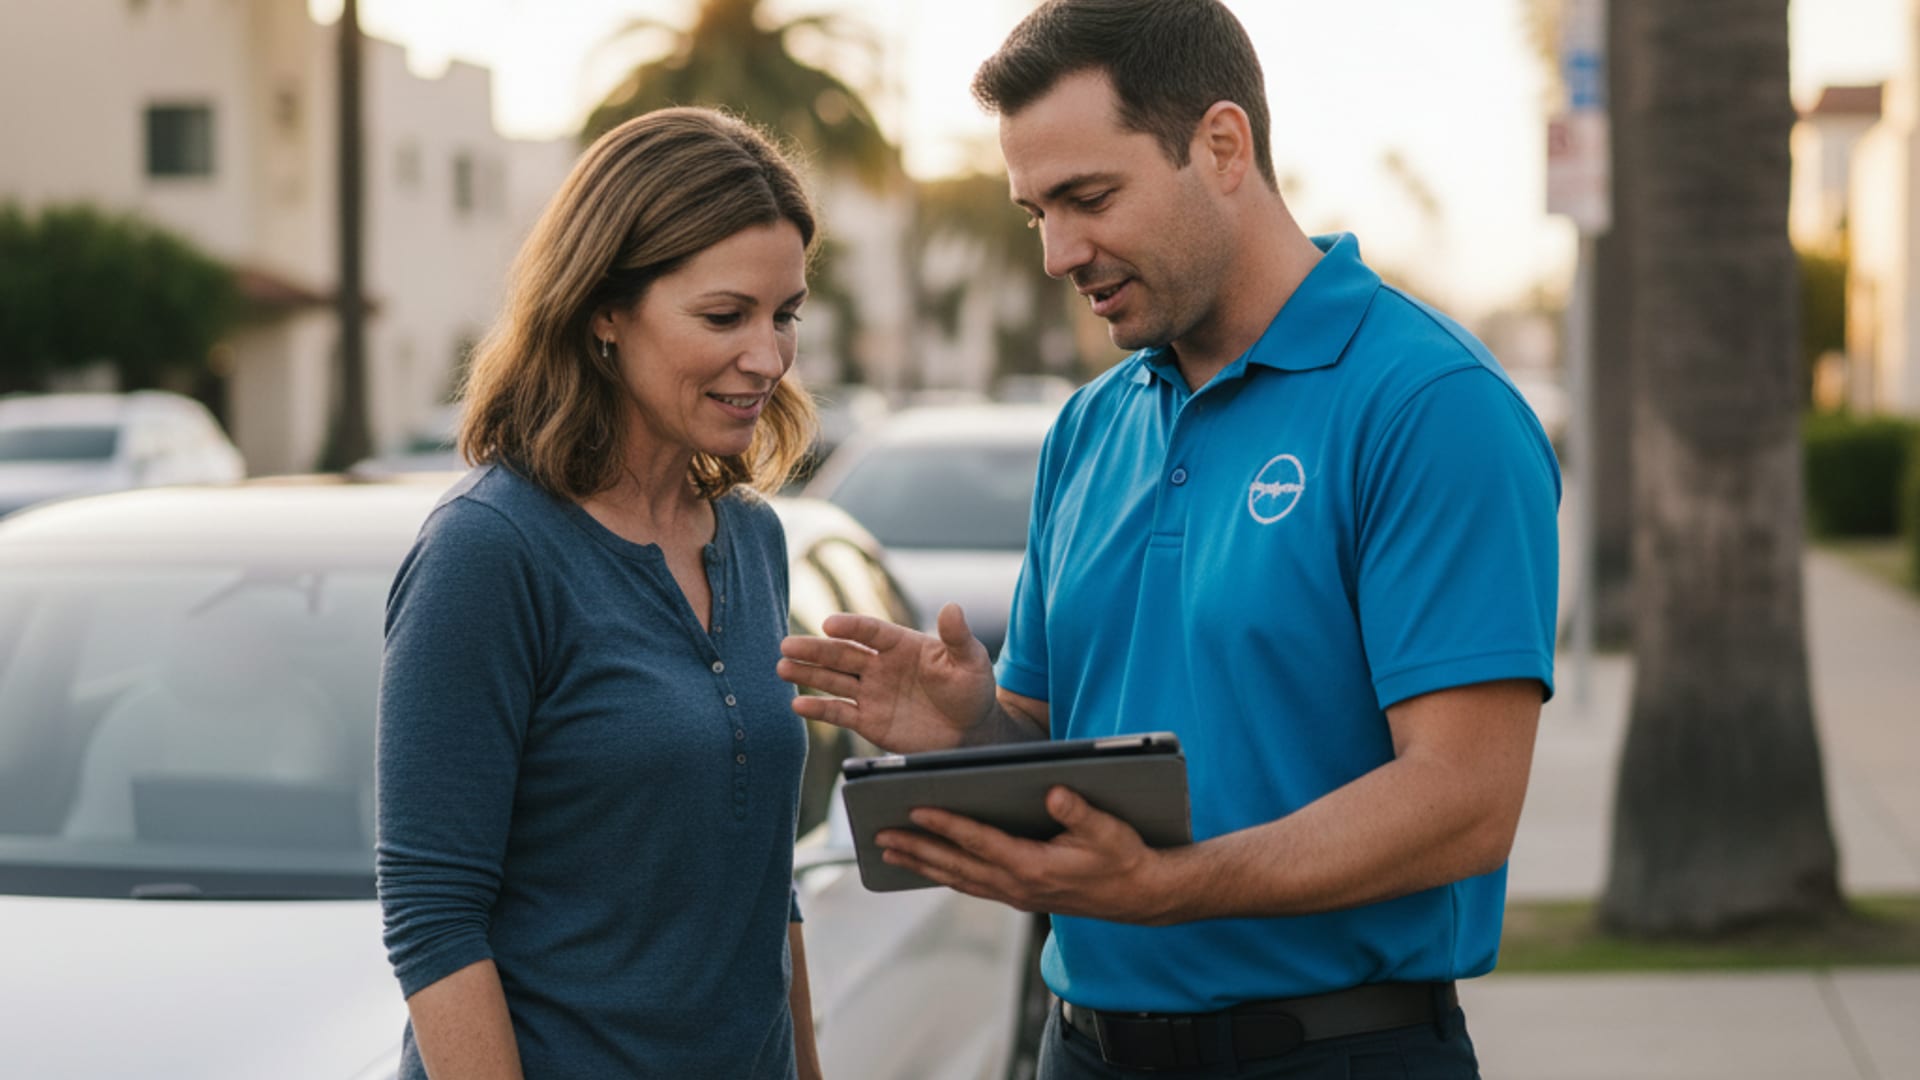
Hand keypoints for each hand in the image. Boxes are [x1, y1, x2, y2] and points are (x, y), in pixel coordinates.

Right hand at [778, 603, 998, 752]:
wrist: (972, 732)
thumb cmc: (973, 689)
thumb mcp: (971, 661)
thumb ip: (957, 636)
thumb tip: (953, 607)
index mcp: (901, 644)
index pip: (870, 631)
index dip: (850, 626)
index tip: (829, 624)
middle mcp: (880, 665)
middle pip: (842, 654)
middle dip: (814, 649)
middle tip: (786, 645)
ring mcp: (872, 692)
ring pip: (833, 680)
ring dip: (807, 674)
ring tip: (781, 667)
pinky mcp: (868, 720)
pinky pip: (839, 712)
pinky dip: (818, 710)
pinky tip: (797, 705)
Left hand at [876, 786, 1180, 924]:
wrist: (1141, 896)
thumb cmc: (1126, 857)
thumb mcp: (1109, 830)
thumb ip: (1080, 811)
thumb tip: (1053, 790)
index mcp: (1035, 867)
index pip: (980, 842)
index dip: (948, 825)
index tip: (917, 810)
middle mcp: (1019, 885)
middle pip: (957, 865)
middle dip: (917, 849)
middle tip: (880, 835)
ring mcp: (1017, 894)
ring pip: (959, 878)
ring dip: (923, 864)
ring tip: (890, 850)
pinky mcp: (1021, 895)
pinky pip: (973, 884)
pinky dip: (946, 873)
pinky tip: (928, 864)